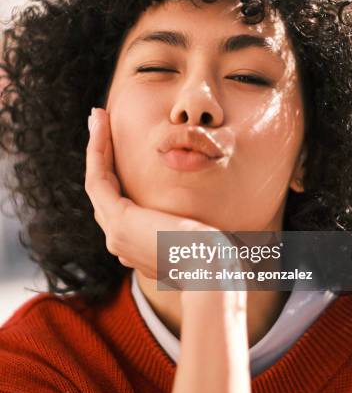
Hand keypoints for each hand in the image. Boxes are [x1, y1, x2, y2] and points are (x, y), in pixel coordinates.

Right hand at [85, 107, 228, 280]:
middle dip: (100, 155)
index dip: (116, 170)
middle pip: (104, 190)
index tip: (119, 146)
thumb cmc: (215, 259)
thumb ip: (184, 229)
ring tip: (97, 118)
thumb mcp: (197, 238)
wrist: (214, 275)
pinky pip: (98, 178)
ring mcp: (115, 233)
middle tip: (100, 123)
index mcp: (136, 246)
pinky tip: (100, 126)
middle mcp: (120, 241)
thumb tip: (190, 221)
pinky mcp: (118, 221)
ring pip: (96, 181)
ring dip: (95, 147)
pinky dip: (97, 150)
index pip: (119, 202)